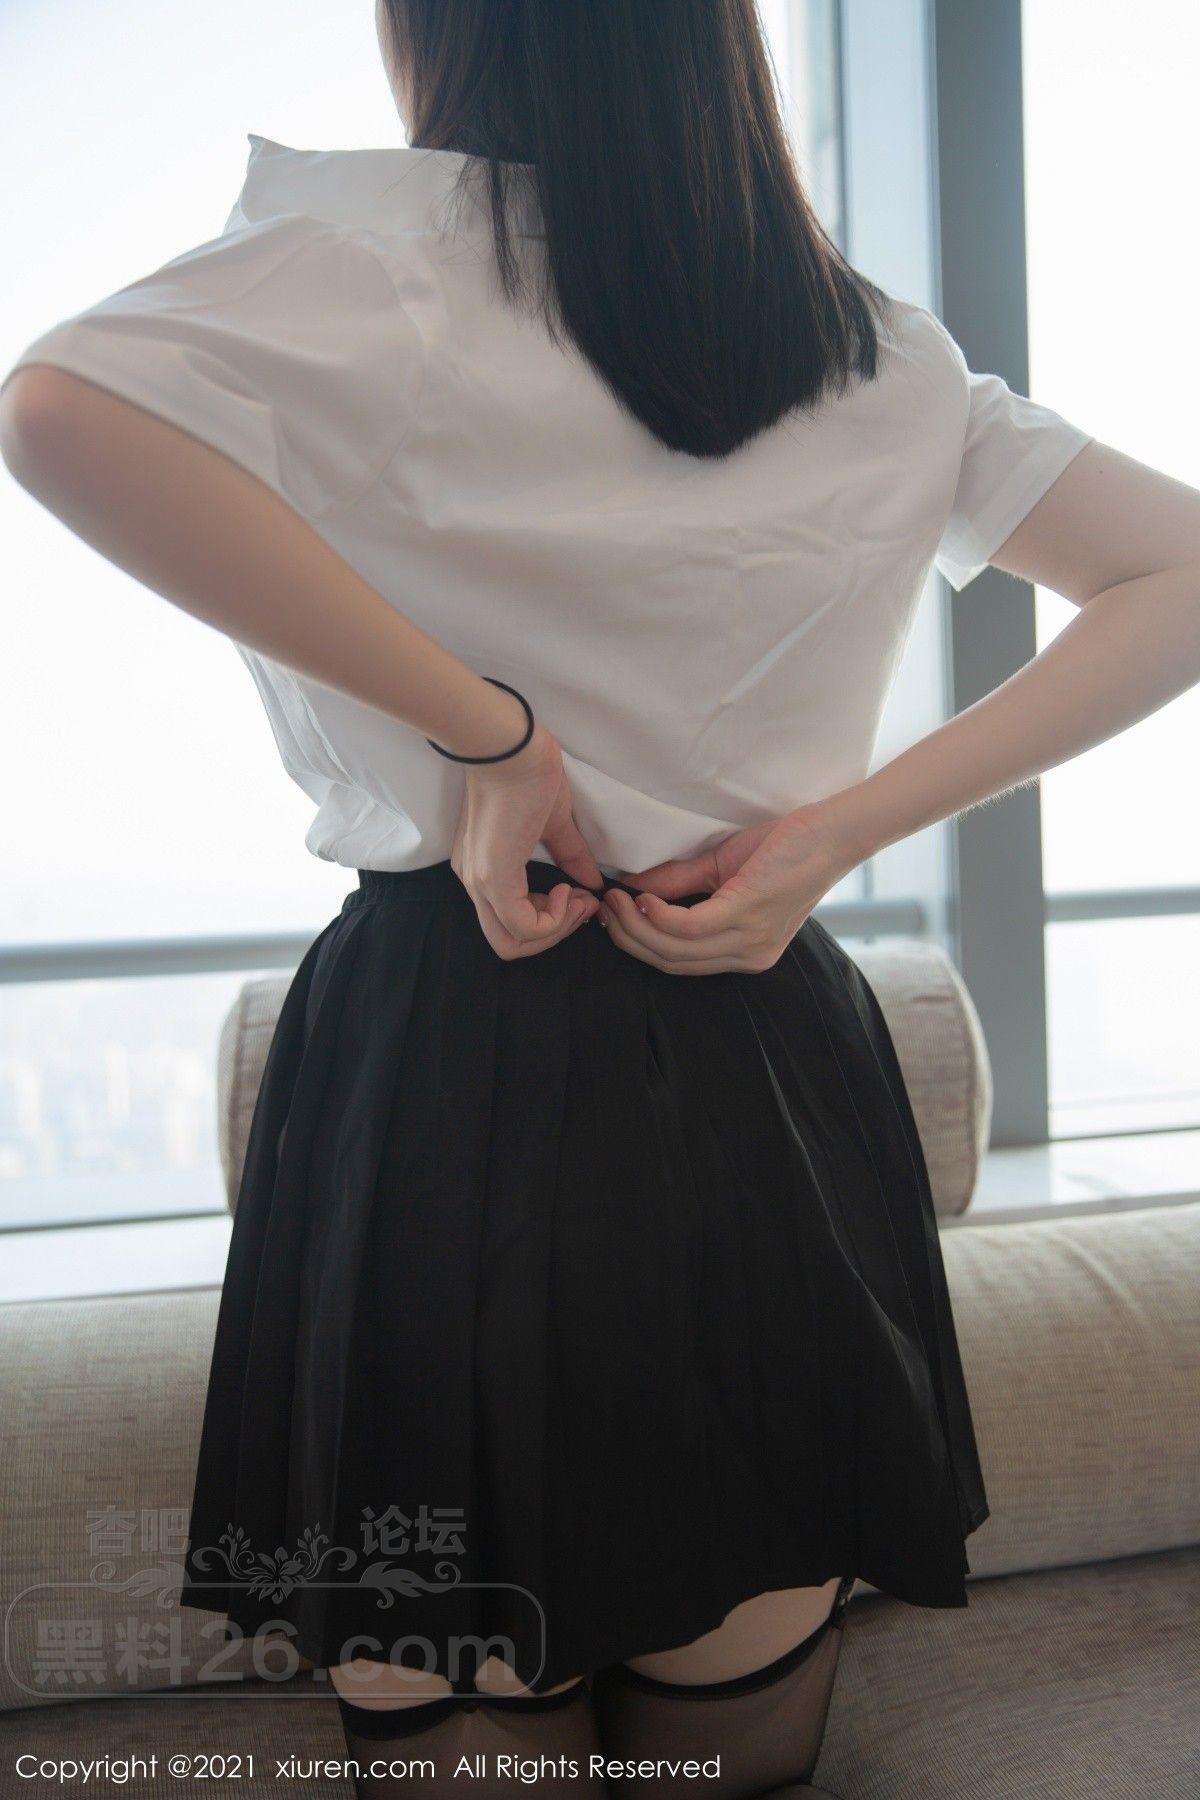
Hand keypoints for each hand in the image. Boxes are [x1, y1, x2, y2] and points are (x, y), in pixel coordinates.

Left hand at [451, 723, 603, 958]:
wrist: (509, 746)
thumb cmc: (525, 773)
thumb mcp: (553, 824)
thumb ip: (570, 855)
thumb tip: (593, 881)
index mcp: (483, 869)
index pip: (509, 924)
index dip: (551, 921)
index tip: (581, 895)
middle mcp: (474, 882)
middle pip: (508, 944)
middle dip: (555, 934)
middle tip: (583, 904)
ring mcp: (480, 882)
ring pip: (511, 943)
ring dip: (557, 929)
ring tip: (579, 897)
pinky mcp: (493, 878)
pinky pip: (523, 926)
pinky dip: (553, 920)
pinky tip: (569, 890)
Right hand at [598, 802, 860, 975]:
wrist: (831, 831)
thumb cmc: (784, 846)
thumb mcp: (721, 868)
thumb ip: (679, 883)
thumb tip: (631, 889)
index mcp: (744, 953)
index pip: (679, 963)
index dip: (638, 944)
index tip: (608, 918)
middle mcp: (748, 957)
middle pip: (671, 962)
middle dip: (629, 938)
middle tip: (602, 909)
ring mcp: (749, 941)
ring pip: (674, 949)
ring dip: (635, 926)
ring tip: (613, 900)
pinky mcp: (747, 916)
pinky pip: (689, 927)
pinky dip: (658, 915)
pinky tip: (640, 898)